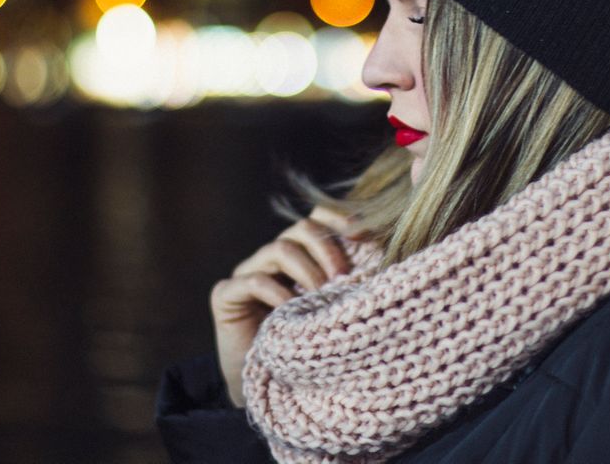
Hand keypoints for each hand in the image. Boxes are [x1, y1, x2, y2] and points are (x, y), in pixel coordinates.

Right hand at [209, 207, 352, 406]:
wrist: (270, 390)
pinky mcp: (226, 295)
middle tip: (343, 278)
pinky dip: (278, 292)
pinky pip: (255, 280)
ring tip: (321, 297)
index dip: (339, 220)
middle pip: (302, 229)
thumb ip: (351, 281)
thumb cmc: (310, 347)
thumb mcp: (336, 309)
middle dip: (328, 249)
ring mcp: (247, 273)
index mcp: (302, 256)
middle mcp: (273, 259)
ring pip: (280, 248)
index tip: (363, 236)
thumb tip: (383, 253)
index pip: (318, 219)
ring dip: (308, 271)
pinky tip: (291, 311)